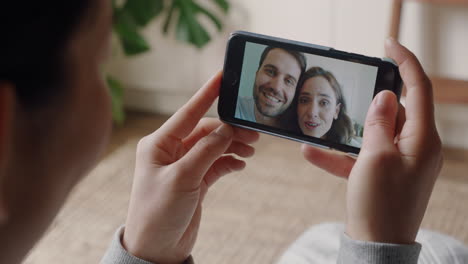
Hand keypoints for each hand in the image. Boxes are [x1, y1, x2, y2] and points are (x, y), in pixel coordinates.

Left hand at [122, 72, 258, 263]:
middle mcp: (171, 151)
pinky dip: (230, 161)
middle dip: (229, 130)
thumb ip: (206, 151)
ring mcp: (184, 165)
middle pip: (206, 130)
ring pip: (214, 146)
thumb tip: (227, 128)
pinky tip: (240, 164)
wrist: (157, 248)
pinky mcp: (196, 180)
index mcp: (159, 144)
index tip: (224, 76)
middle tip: (252, 133)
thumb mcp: (182, 178)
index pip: (188, 112)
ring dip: (232, 145)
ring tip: (250, 150)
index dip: (207, 93)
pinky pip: (217, 163)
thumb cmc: (158, 213)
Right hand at [301, 39, 442, 243]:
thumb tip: (385, 96)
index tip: (388, 44)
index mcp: (422, 139)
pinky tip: (310, 152)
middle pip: (397, 110)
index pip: (419, 89)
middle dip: (373, 98)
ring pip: (376, 132)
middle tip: (355, 85)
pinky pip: (362, 156)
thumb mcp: (376, 158)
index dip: (405, 62)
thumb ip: (379, 123)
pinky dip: (341, 153)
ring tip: (327, 120)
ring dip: (351, 128)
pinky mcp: (383, 175)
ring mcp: (400, 162)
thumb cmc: (381, 204)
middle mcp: (416, 147)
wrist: (376, 247)